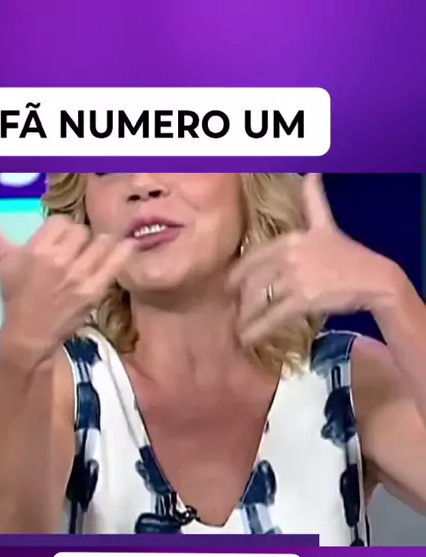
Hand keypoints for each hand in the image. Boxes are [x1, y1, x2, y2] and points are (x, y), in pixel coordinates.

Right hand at [0, 207, 134, 363]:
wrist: (29, 333)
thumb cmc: (16, 296)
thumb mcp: (2, 262)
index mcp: (37, 249)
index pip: (61, 222)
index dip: (62, 231)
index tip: (60, 243)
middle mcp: (58, 260)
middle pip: (81, 231)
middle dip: (79, 240)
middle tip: (76, 254)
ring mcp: (78, 276)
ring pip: (100, 243)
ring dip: (100, 246)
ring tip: (97, 254)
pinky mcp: (93, 291)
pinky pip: (115, 263)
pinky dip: (124, 252)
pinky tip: (129, 246)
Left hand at [230, 174, 405, 346]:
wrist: (373, 278)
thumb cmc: (349, 254)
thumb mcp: (327, 223)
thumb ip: (314, 199)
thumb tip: (313, 171)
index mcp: (290, 239)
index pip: (252, 258)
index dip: (237, 275)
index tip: (228, 287)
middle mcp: (288, 256)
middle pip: (251, 281)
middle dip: (240, 300)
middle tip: (233, 313)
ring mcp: (295, 278)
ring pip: (258, 300)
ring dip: (245, 318)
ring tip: (239, 330)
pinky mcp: (303, 300)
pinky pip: (272, 317)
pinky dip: (256, 331)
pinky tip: (246, 339)